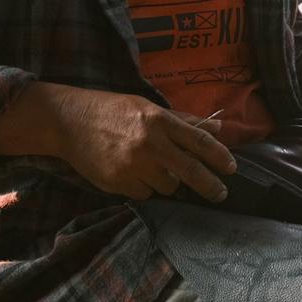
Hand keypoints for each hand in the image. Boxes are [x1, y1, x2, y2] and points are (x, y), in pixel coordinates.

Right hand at [6, 83, 234, 201]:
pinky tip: (133, 172)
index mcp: (159, 121)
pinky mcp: (118, 183)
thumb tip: (216, 128)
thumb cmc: (113, 110)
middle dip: (210, 185)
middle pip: (191, 171)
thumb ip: (183, 120)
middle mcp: (149, 144)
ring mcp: (133, 165)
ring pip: (167, 186)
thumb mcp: (148, 108)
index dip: (220, 157)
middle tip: (220, 193)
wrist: (69, 121)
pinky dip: (144, 187)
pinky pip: (144, 193)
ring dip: (168, 181)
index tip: (231, 168)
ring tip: (154, 168)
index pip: (199, 142)